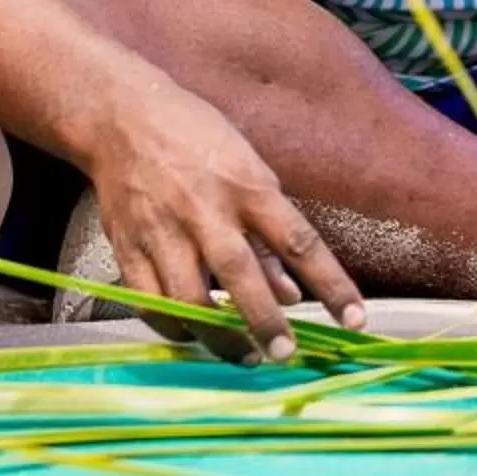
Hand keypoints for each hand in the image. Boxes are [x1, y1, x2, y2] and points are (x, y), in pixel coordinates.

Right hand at [91, 84, 365, 362]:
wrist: (120, 118)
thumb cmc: (196, 138)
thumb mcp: (248, 169)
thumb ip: (269, 234)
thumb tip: (293, 295)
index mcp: (247, 186)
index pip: (299, 241)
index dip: (331, 284)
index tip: (356, 320)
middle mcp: (205, 210)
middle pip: (238, 275)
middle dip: (264, 321)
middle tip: (285, 355)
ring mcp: (161, 231)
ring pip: (187, 300)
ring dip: (217, 337)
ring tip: (242, 356)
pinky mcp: (126, 248)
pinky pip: (148, 302)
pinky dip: (173, 327)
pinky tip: (193, 337)